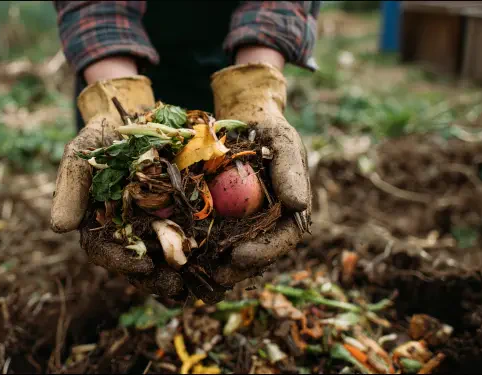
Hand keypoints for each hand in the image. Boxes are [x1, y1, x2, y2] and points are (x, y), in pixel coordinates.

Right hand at [51, 75, 185, 298]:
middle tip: (175, 287)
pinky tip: (216, 262)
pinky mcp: (179, 213)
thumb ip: (71, 188)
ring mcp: (153, 223)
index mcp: (100, 223)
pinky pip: (188, 236)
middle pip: (136, 262)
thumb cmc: (102, 138)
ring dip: (179, 273)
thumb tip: (60, 227)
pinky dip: (198, 250)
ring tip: (198, 283)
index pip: (104, 250)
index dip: (121, 261)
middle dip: (154, 278)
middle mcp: (126, 229)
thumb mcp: (81, 155)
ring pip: (163, 256)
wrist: (134, 117)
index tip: (142, 265)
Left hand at [209, 62, 312, 286]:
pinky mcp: (222, 218)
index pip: (283, 240)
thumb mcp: (283, 143)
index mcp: (290, 212)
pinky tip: (182, 255)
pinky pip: (211, 236)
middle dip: (235, 269)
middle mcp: (268, 223)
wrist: (244, 122)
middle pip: (256, 254)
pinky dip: (199, 247)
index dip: (263, 253)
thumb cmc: (269, 132)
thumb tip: (298, 205)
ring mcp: (245, 223)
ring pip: (232, 252)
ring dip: (215, 266)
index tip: (240, 257)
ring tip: (194, 275)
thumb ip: (291, 172)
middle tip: (213, 276)